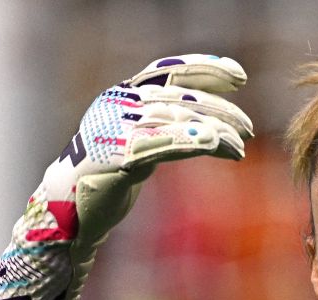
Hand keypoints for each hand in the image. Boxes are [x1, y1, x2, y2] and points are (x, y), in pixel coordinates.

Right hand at [0, 55, 252, 299]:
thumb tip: (208, 122)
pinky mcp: (118, 156)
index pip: (167, 71)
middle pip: (180, 97)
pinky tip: (218, 146)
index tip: (239, 76)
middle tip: (249, 128)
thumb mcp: (139, 144)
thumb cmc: (107, 178)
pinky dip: (193, 142)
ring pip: (177, 120)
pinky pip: (164, 144)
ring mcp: (116, 129)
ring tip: (241, 146)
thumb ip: (164, 127)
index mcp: (121, 96)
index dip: (204, 68)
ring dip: (216, 132)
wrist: (69, 212)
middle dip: (220, 109)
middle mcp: (117, 105)